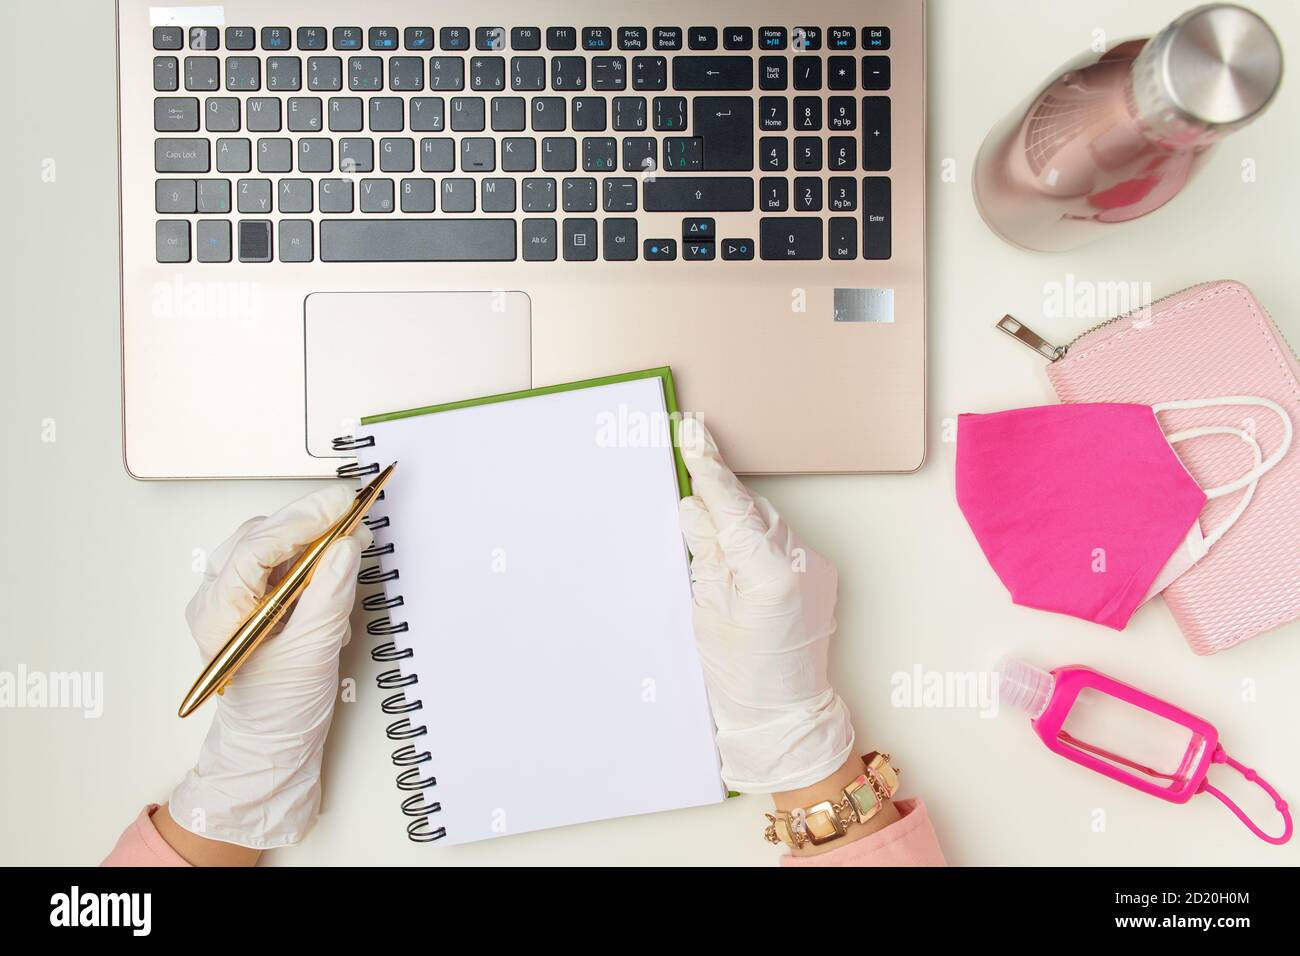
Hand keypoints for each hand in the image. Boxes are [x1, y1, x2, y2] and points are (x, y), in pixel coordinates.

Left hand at [166, 485, 369, 849]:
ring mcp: (235, 597)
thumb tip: (345, 547)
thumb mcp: (311, 654)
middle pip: (261, 536)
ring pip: (271, 543)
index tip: (341, 507)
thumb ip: (329, 596)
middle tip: (353, 509)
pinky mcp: (256, 599)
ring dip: (312, 536)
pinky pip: (282, 561)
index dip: (301, 522)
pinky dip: (312, 557)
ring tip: (351, 536)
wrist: (271, 746)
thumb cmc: (278, 713)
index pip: (255, 548)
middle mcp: (218, 598)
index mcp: (217, 613)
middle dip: (310, 521)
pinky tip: (337, 565)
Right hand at [677, 421, 853, 792]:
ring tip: (706, 524)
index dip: (708, 468)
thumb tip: (694, 507)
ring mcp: (815, 567)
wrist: (784, 713)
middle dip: (718, 492)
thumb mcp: (707, 612)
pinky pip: (779, 540)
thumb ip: (704, 551)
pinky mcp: (818, 574)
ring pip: (765, 522)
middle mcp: (801, 561)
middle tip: (688, 454)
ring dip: (735, 519)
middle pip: (749, 508)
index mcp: (769, 571)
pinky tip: (735, 552)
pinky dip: (755, 539)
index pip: (730, 506)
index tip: (692, 432)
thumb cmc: (741, 676)